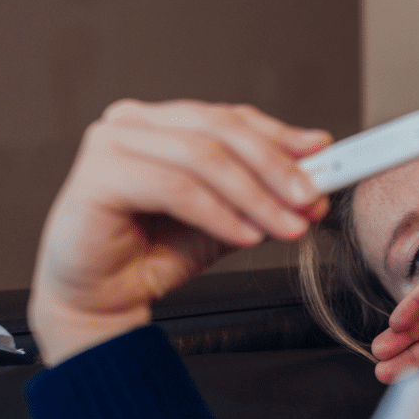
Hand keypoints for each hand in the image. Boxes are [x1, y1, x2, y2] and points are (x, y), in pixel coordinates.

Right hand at [29, 100, 330, 364]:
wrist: (102, 301)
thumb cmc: (150, 255)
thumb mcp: (225, 219)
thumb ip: (262, 197)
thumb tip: (314, 188)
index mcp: (160, 122)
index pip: (230, 118)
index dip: (280, 135)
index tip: (321, 154)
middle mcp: (133, 123)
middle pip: (220, 129)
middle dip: (274, 166)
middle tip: (309, 197)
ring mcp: (111, 144)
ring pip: (203, 157)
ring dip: (254, 195)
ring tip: (285, 225)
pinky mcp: (97, 176)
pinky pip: (176, 189)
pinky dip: (219, 213)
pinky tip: (244, 235)